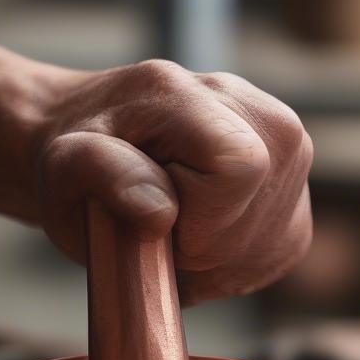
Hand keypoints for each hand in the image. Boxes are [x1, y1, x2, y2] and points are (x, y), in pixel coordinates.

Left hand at [30, 61, 312, 304]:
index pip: (239, 169)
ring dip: (221, 262)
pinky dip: (239, 264)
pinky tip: (201, 241)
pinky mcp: (296, 180)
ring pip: (279, 238)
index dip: (197, 222)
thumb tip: (160, 211)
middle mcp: (254, 107)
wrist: (93, 144)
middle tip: (157, 233)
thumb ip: (105, 176)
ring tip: (176, 234)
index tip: (153, 224)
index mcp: (191, 96)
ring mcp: (286, 140)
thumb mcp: (64, 166)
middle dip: (205, 251)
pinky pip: (285, 247)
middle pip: (261, 213)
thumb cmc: (73, 160)